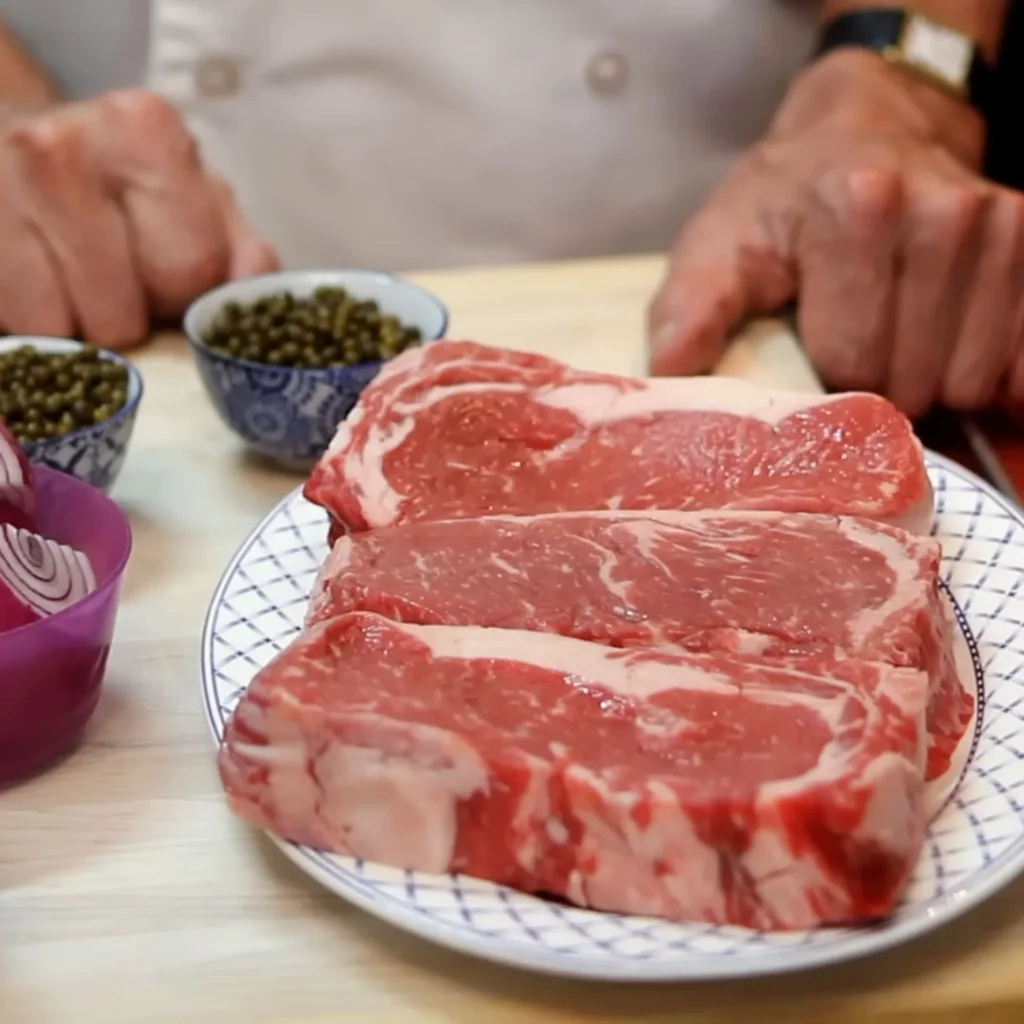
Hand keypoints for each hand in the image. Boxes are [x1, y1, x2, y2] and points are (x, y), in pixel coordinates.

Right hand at [0, 90, 277, 347]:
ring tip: (74, 284)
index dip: (184, 296)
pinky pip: (21, 334)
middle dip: (130, 317)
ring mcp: (0, 187)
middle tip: (115, 283)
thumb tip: (252, 293)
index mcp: (145, 131)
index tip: (166, 280)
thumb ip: (241, 251)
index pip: (190, 268)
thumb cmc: (124, 185)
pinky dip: (35, 332)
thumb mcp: (197, 202)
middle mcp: (62, 149)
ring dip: (77, 329)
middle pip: (123, 311)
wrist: (17, 142)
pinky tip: (39, 287)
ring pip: (62, 330)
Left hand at [648, 50, 1023, 416]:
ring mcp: (998, 229)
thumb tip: (670, 375)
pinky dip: (984, 377)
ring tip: (891, 341)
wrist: (865, 128)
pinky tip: (944, 349)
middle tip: (850, 351)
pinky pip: (1019, 363)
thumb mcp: (718, 245)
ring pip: (968, 381)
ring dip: (927, 385)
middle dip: (876, 390)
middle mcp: (942, 215)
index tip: (810, 352)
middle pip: (915, 380)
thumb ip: (689, 310)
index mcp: (857, 211)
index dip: (827, 379)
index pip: (855, 364)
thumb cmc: (781, 202)